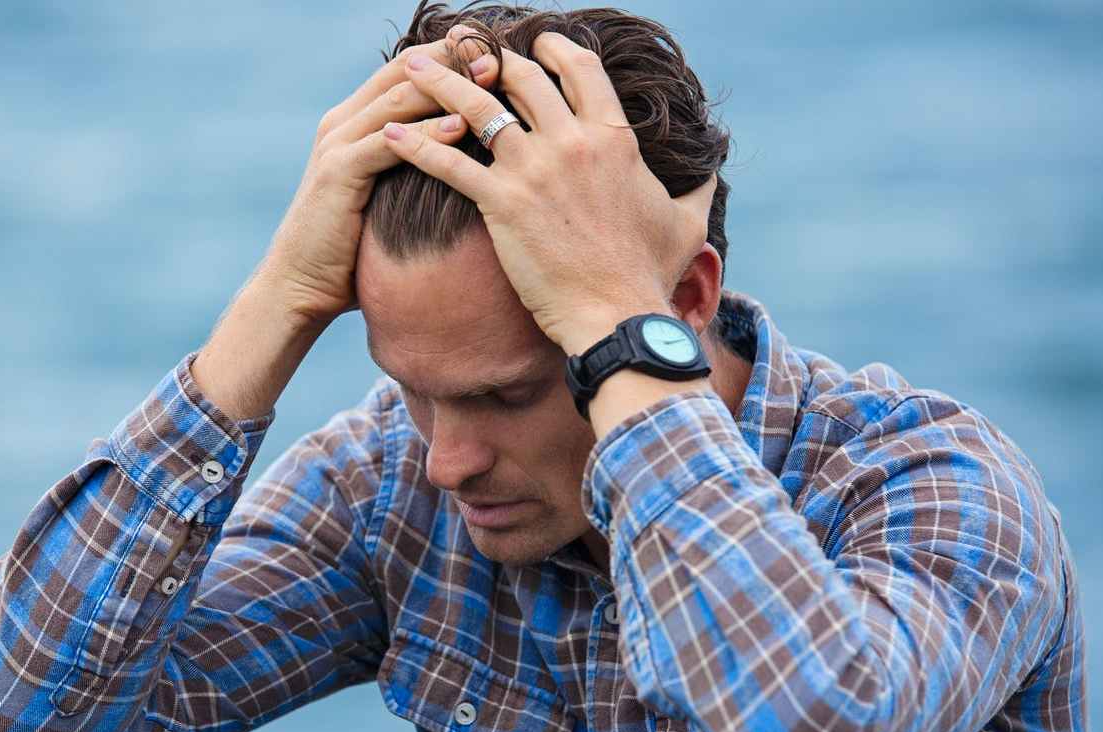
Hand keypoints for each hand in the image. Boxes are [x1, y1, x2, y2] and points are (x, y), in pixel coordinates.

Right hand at [257, 37, 498, 326]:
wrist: (300, 286)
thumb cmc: (350, 251)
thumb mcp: (386, 198)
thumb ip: (412, 170)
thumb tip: (463, 165)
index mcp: (355, 121)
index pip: (407, 69)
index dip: (450, 56)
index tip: (495, 53)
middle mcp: (343, 122)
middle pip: (404, 70)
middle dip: (453, 59)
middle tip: (499, 54)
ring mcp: (337, 143)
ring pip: (399, 97)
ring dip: (448, 87)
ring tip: (491, 81)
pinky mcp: (338, 172)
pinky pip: (389, 142)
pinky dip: (427, 132)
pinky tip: (461, 126)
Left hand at [382, 32, 715, 352]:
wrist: (618, 317)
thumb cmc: (650, 275)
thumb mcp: (686, 222)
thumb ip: (698, 187)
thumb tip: (713, 168)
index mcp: (614, 138)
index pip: (579, 69)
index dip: (551, 49)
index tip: (532, 45)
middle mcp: (572, 142)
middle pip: (522, 77)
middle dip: (488, 58)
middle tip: (462, 52)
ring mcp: (535, 170)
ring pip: (477, 107)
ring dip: (438, 81)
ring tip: (409, 68)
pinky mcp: (501, 203)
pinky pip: (448, 163)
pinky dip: (414, 145)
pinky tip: (388, 134)